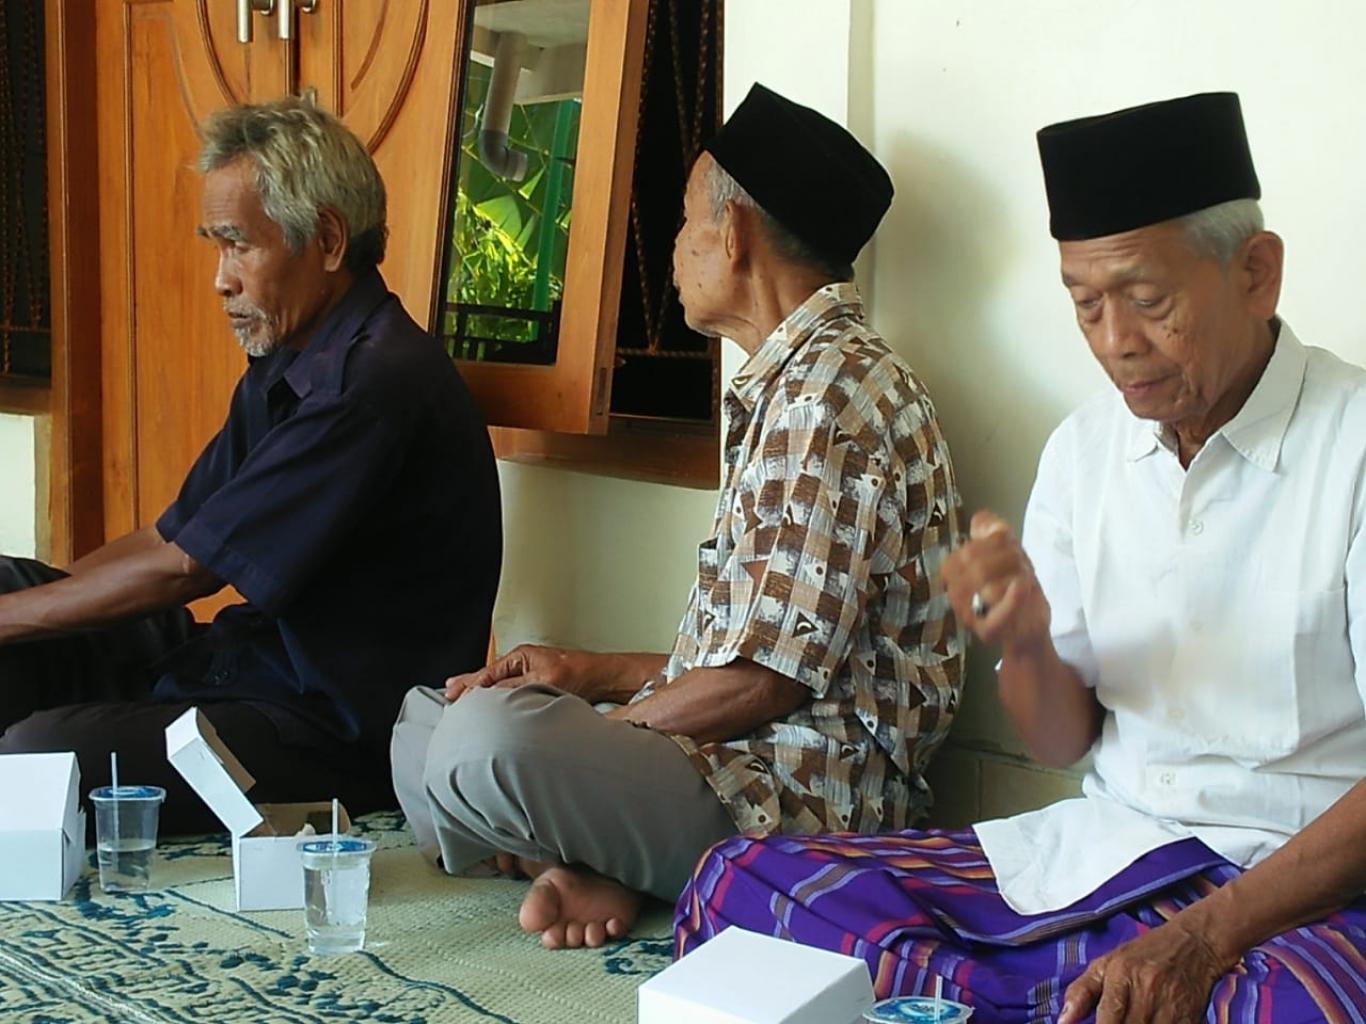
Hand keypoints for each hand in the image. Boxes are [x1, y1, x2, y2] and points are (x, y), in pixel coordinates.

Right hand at [444, 644, 603, 702]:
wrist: (602, 678)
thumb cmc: (579, 674)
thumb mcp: (542, 681)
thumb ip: (514, 688)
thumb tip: (491, 695)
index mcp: (521, 656)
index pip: (488, 674)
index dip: (470, 685)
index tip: (453, 695)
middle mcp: (522, 664)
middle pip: (488, 676)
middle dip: (468, 684)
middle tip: (448, 694)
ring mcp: (528, 674)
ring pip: (497, 684)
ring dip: (480, 691)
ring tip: (458, 695)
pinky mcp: (536, 686)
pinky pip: (508, 691)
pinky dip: (495, 696)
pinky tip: (489, 704)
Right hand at [941, 509, 1050, 651]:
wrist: (1027, 628)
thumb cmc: (1014, 589)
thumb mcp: (1005, 553)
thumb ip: (990, 531)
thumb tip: (980, 518)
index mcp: (955, 574)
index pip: (965, 552)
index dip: (989, 541)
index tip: (1008, 543)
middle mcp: (956, 595)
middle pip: (975, 564)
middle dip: (1005, 556)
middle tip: (1021, 561)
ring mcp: (970, 616)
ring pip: (989, 586)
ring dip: (1015, 574)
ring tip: (1025, 577)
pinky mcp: (989, 632)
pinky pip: (999, 614)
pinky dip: (1013, 598)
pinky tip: (1023, 586)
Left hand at [1059, 916, 1230, 1023]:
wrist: (1194, 944)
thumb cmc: (1143, 955)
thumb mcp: (1106, 964)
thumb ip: (1080, 992)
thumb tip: (1062, 1021)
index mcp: (1120, 975)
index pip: (1106, 1020)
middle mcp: (1146, 991)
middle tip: (1114, 1021)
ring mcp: (1171, 1007)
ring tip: (1131, 1020)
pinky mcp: (1190, 1019)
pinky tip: (1149, 1022)